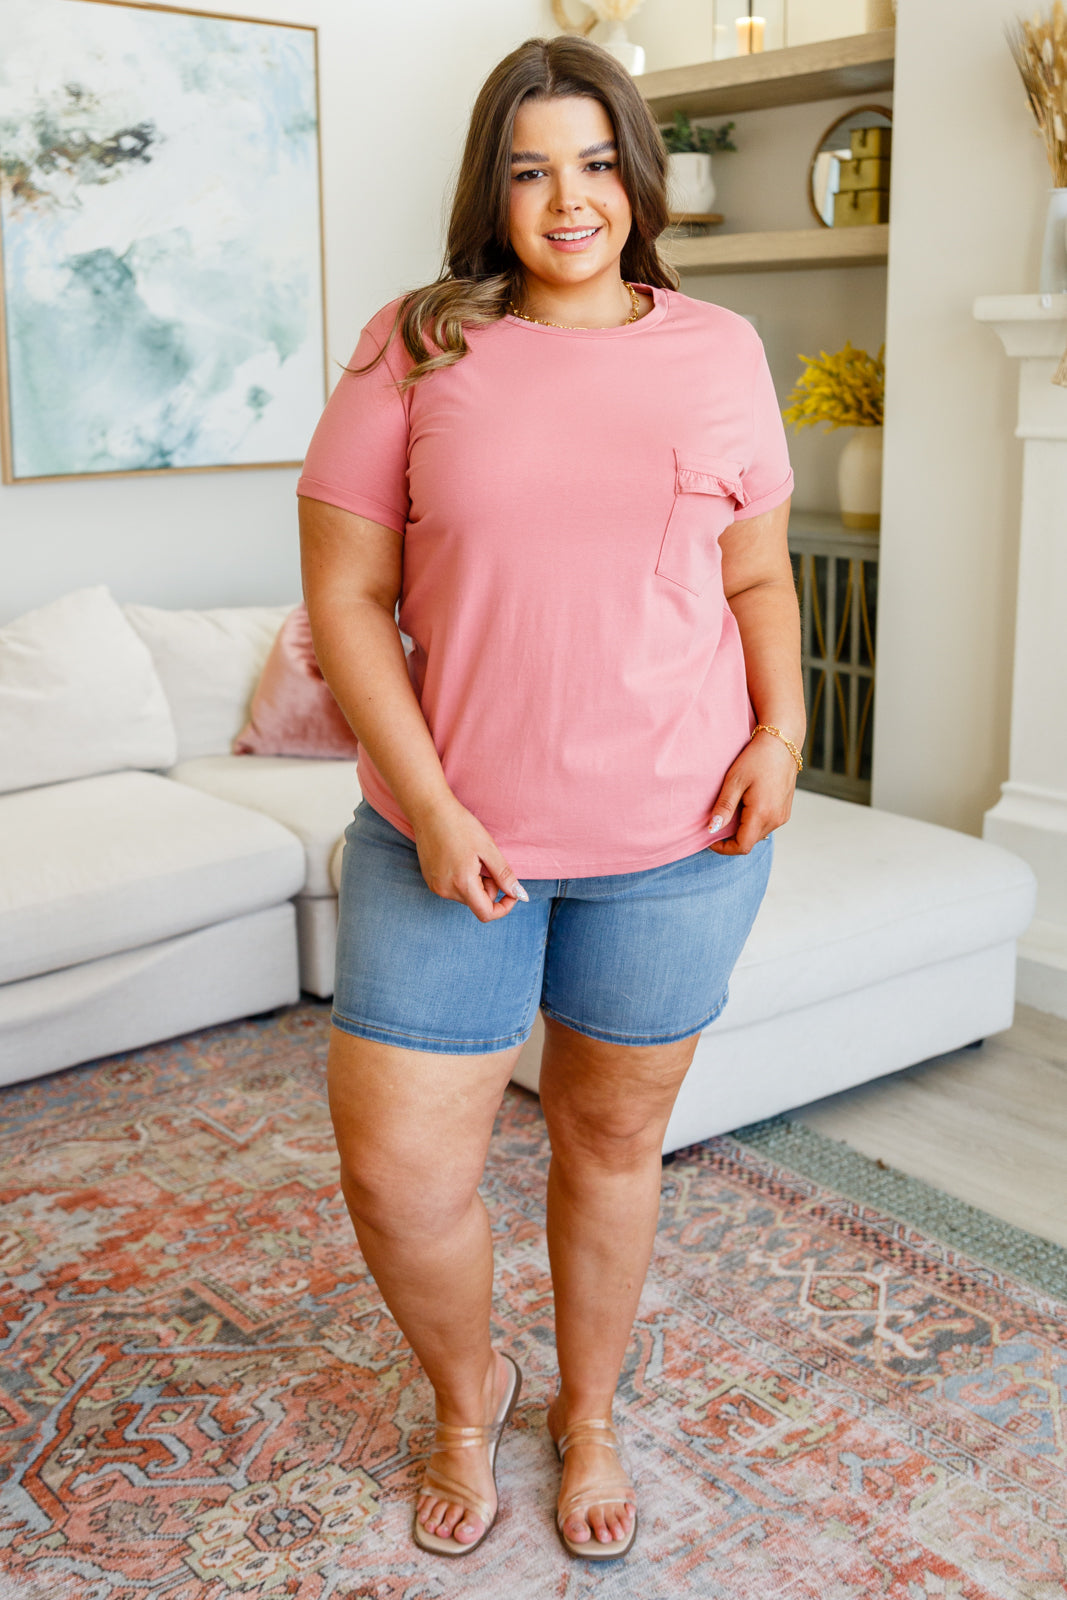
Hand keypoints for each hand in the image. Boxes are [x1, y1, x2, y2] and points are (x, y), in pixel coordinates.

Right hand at [412, 794, 526, 921]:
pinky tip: (459, 857)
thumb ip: (504, 875)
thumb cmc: (460, 825)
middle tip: (486, 861)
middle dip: (488, 887)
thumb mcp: (488, 848)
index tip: (512, 892)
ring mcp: (435, 886)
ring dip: (475, 882)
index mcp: (462, 884)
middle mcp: (445, 891)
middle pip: (477, 903)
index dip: (504, 907)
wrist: (430, 811)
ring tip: (471, 857)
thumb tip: (519, 895)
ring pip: (466, 895)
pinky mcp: (430, 880)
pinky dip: (463, 879)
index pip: (487, 914)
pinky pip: (454, 888)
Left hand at [707, 729, 798, 854]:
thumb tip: (712, 829)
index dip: (723, 848)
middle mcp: (776, 819)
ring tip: (732, 809)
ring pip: (758, 834)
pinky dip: (753, 821)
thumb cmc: (757, 758)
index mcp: (762, 814)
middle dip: (731, 837)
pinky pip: (766, 825)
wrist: (782, 743)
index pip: (742, 846)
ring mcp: (783, 816)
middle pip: (749, 841)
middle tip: (717, 820)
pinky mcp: (785, 810)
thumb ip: (724, 807)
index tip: (710, 838)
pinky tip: (746, 803)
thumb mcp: (734, 780)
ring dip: (742, 829)